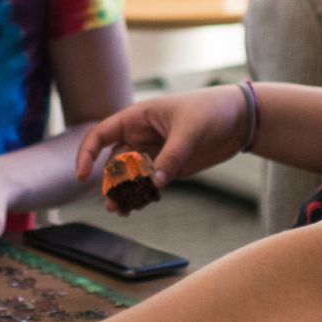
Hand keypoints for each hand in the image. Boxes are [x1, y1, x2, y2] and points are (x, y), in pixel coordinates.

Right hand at [75, 87, 250, 213]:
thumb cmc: (212, 110)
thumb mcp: (190, 130)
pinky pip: (148, 183)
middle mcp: (141, 135)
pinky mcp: (168, 166)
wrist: (240, 119)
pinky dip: (141, 195)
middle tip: (112, 204)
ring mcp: (154, 152)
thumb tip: (155, 183)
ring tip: (121, 211)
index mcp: (138, 117)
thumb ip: (172, 156)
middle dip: (110, 183)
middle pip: (114, 161)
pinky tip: (137, 207)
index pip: (101, 134)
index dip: (87, 154)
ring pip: (130, 176)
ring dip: (123, 193)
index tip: (81, 175)